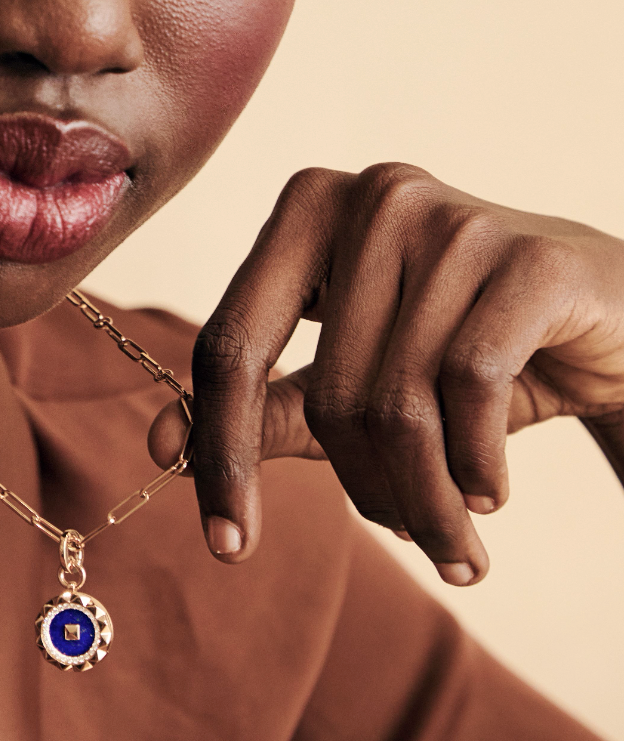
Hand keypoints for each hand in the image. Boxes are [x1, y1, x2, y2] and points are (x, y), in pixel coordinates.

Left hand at [149, 163, 623, 584]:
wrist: (615, 323)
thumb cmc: (470, 350)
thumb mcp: (360, 381)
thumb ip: (266, 407)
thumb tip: (162, 446)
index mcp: (307, 211)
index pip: (228, 344)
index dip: (219, 452)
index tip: (226, 542)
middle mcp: (371, 197)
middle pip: (322, 390)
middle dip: (361, 491)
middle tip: (405, 537)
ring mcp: (449, 218)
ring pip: (398, 403)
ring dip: (425, 500)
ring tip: (453, 540)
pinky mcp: (528, 257)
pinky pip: (471, 389)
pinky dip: (478, 467)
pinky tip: (493, 492)